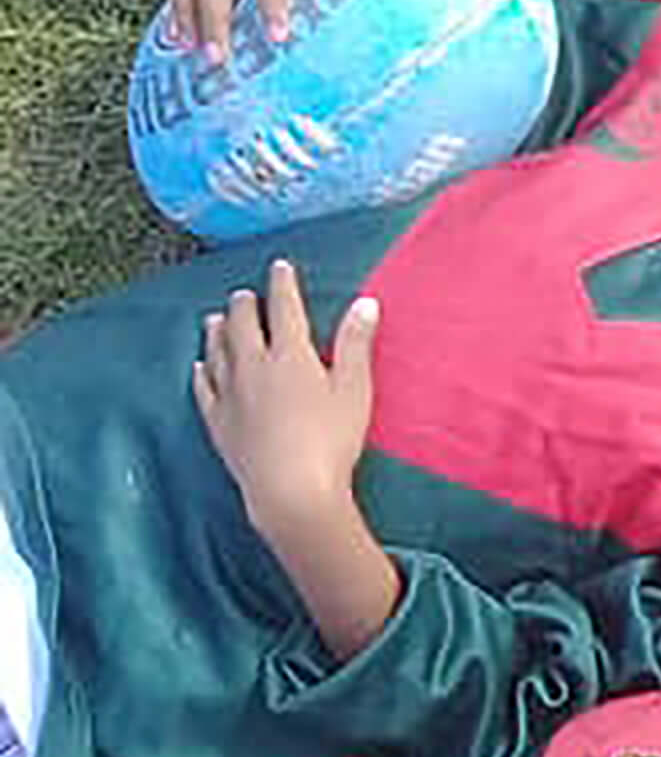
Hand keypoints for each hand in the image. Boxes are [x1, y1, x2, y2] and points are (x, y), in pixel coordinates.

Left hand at [192, 258, 378, 532]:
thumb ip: (356, 344)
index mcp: (290, 356)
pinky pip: (204, 388)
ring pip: (218, 352)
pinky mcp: (217, 421)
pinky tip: (200, 366)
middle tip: (244, 294)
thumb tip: (364, 302)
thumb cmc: (331, 439)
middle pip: (244, 326)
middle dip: (245, 306)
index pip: (285, 309)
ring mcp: (230, 394)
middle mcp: (253, 367)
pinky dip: (202, 372)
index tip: (280, 267)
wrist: (289, 489)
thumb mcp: (355, 390)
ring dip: (217, 332)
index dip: (283, 285)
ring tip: (216, 319)